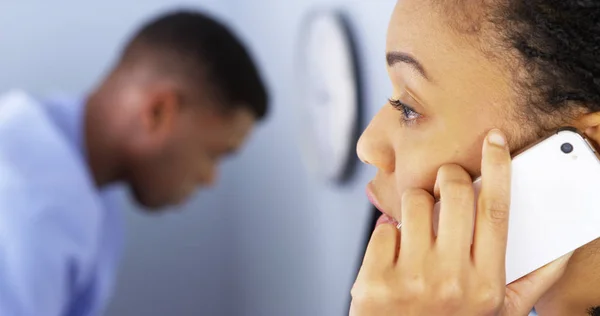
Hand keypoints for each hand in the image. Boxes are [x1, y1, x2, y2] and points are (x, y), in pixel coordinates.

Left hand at [350, 129, 572, 315]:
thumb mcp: (499, 311)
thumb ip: (532, 279)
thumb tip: (561, 245)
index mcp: (486, 282)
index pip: (496, 211)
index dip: (498, 169)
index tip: (494, 141)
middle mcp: (451, 280)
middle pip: (453, 193)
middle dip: (448, 177)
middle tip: (445, 185)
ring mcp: (411, 280)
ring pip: (413, 203)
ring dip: (414, 208)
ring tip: (417, 234)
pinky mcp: (375, 282)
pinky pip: (381, 230)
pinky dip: (386, 238)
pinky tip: (392, 259)